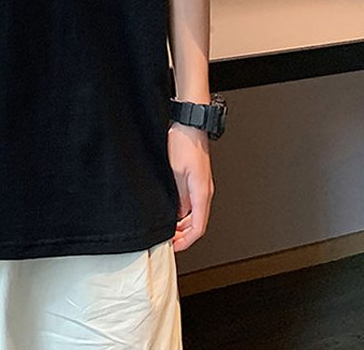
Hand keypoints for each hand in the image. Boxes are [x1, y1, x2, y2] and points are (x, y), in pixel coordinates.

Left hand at [168, 121, 214, 251]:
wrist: (190, 126)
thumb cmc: (184, 144)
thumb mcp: (174, 173)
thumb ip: (177, 196)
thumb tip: (176, 214)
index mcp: (201, 193)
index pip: (198, 228)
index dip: (186, 241)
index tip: (174, 247)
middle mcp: (205, 192)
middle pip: (198, 223)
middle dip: (184, 236)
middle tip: (169, 241)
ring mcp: (201, 186)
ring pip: (195, 213)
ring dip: (183, 224)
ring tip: (169, 229)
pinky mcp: (196, 179)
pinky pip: (192, 202)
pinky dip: (183, 212)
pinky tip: (172, 211)